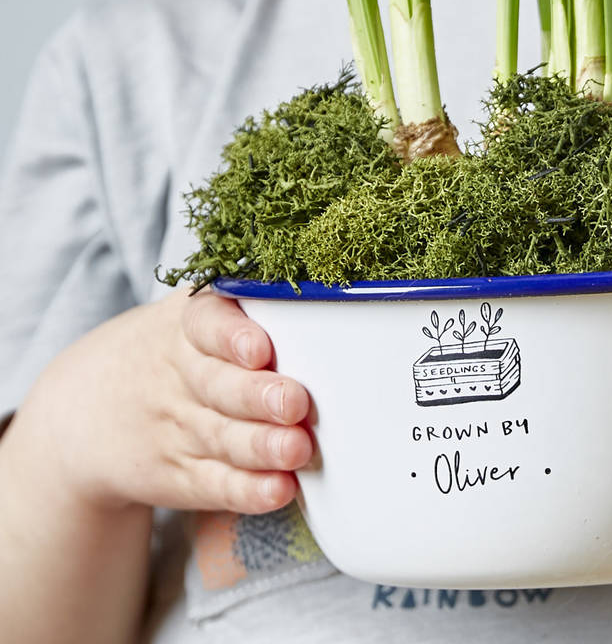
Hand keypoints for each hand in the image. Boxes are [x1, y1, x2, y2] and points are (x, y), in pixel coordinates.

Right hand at [14, 287, 312, 514]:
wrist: (89, 408)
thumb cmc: (180, 348)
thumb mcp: (198, 316)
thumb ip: (253, 311)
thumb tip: (336, 306)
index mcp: (188, 326)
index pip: (207, 324)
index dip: (233, 337)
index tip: (260, 349)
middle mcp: (180, 376)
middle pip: (218, 385)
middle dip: (258, 396)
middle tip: (294, 403)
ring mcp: (177, 429)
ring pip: (222, 437)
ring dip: (261, 447)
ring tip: (297, 450)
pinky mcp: (178, 476)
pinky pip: (214, 484)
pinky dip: (247, 491)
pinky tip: (277, 491)